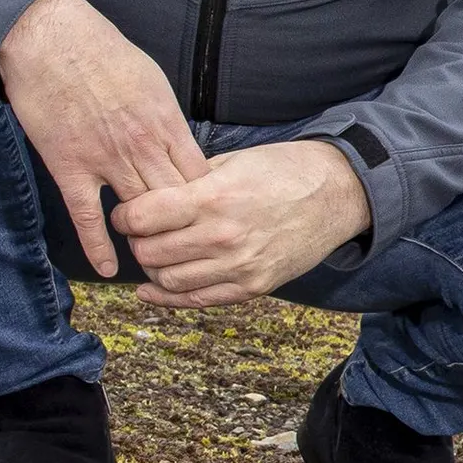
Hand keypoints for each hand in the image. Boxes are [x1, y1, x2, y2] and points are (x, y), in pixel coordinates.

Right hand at [0, 0, 206, 271]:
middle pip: (176, 203)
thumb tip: (180, 144)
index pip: (200, 178)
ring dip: (151, 240)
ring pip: (139, 213)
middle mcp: (143, 146)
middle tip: (194, 254)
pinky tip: (111, 270)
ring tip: (161, 264)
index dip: (209, 204)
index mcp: (167, 123)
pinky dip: (100, 246)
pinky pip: (87, 216)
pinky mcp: (70, 167)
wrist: (51, 39)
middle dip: (187, 230)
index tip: (214, 221)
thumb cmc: (103, 53)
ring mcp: (106, 160)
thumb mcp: (153, 82)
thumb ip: (167, 119)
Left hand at [111, 140, 371, 308]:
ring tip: (155, 252)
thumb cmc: (284, 170)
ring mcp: (239, 266)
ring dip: (152, 267)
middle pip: (149, 251)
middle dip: (136, 241)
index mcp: (214, 198)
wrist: (337, 193)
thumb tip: (148, 195)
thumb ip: (189, 181)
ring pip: (168, 279)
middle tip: (138, 232)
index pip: (142, 217)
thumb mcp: (233, 162)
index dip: (124, 215)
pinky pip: (196, 300)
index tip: (125, 213)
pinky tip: (151, 288)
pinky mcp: (253, 286)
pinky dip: (166, 297)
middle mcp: (223, 236)